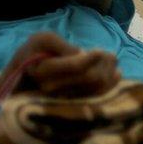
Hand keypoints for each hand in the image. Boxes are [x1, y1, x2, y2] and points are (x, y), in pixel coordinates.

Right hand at [0, 33, 120, 97]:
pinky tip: (114, 72)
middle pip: (92, 76)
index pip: (76, 66)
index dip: (93, 57)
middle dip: (104, 61)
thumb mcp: (44, 39)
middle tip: (105, 53)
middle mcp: (53, 89)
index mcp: (44, 71)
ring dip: (110, 70)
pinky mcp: (75, 104)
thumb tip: (81, 55)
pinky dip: (112, 82)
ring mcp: (64, 98)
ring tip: (109, 60)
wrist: (28, 73)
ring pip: (99, 86)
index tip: (98, 51)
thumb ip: (62, 45)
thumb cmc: (38, 51)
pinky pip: (100, 95)